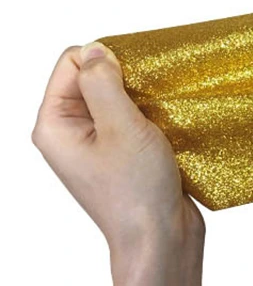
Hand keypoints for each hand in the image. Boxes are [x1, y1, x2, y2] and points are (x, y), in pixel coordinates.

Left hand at [32, 42, 204, 285]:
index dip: (104, 59)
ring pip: (116, 90)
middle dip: (124, 74)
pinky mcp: (119, 147)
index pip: (72, 61)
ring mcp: (95, 140)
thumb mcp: (121, 127)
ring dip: (140, 92)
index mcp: (55, 125)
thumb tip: (95, 48)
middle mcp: (70, 130)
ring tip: (157, 110)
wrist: (160, 237)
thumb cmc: (136, 190)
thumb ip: (103, 84)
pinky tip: (164, 120)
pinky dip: (149, 107)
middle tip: (146, 96)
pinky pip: (131, 109)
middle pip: (93, 73)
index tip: (131, 79)